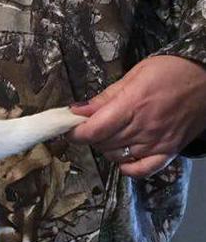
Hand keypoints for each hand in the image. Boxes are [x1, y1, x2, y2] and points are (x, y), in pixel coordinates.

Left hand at [68, 55, 205, 177]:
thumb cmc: (172, 71)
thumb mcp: (134, 75)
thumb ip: (105, 97)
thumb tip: (77, 111)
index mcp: (132, 105)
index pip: (94, 130)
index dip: (76, 133)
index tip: (70, 128)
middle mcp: (144, 127)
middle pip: (102, 144)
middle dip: (91, 136)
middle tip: (93, 126)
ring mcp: (157, 141)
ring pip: (117, 156)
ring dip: (107, 148)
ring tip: (111, 135)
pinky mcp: (169, 151)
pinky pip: (141, 170)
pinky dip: (127, 167)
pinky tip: (123, 156)